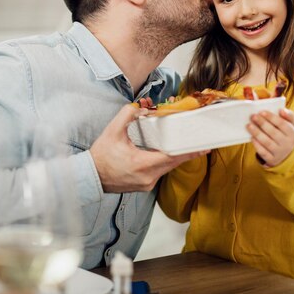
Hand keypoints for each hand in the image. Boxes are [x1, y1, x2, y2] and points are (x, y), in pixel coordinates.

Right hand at [90, 104, 208, 192]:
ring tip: (181, 145)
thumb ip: (127, 115)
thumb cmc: (100, 156)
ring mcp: (147, 184)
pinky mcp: (145, 185)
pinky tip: (164, 153)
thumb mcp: (112, 131)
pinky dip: (164, 162)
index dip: (188, 151)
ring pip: (167, 168)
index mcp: (141, 164)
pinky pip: (160, 172)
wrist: (91, 177)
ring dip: (174, 156)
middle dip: (185, 152)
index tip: (203, 147)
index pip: (172, 157)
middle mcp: (147, 177)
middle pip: (173, 163)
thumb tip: (142, 108)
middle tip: (198, 143)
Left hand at [247, 109, 293, 166]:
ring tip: (249, 125)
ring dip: (257, 133)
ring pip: (267, 142)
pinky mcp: (272, 159)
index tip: (261, 111)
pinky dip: (257, 145)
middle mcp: (287, 144)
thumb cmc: (287, 135)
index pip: (282, 124)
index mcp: (293, 134)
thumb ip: (288, 116)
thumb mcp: (292, 126)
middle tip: (253, 116)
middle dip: (262, 123)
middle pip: (273, 133)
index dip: (272, 117)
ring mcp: (279, 152)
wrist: (288, 155)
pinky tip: (252, 137)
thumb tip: (282, 109)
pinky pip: (263, 152)